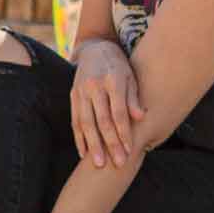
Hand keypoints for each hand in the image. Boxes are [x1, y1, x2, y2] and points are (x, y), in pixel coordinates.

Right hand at [70, 38, 145, 166]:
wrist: (95, 48)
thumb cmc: (119, 66)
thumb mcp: (131, 77)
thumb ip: (134, 98)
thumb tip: (140, 117)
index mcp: (112, 80)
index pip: (118, 112)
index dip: (124, 132)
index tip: (130, 150)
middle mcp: (94, 86)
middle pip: (101, 120)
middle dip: (110, 144)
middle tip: (118, 163)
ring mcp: (81, 91)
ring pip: (85, 122)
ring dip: (92, 145)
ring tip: (99, 164)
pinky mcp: (72, 95)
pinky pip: (75, 120)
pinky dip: (79, 138)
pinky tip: (84, 153)